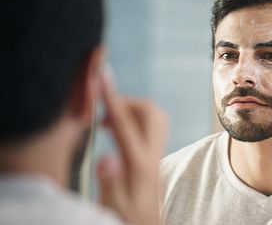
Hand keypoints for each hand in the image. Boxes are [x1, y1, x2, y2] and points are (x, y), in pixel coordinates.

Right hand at [96, 73, 167, 224]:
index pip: (124, 123)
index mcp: (139, 164)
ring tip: (107, 124)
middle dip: (127, 101)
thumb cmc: (129, 220)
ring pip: (154, 116)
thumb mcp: (114, 207)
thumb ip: (110, 183)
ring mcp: (156, 154)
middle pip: (151, 111)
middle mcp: (152, 154)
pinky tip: (115, 133)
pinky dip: (134, 120)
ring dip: (131, 110)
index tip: (102, 75)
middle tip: (103, 114)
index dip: (111, 98)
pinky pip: (151, 126)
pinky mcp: (154, 157)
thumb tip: (105, 158)